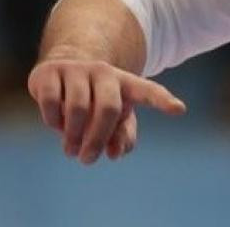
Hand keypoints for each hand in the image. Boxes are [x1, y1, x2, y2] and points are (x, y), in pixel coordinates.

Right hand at [27, 57, 186, 164]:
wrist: (60, 70)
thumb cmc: (93, 99)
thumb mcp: (111, 118)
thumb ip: (120, 136)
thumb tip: (116, 154)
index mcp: (125, 83)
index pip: (148, 92)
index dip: (163, 101)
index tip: (179, 110)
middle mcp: (104, 72)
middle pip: (109, 109)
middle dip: (98, 139)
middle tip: (88, 160)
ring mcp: (76, 70)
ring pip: (78, 108)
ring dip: (73, 136)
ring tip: (71, 150)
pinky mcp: (49, 72)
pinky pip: (52, 102)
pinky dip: (53, 121)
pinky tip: (56, 124)